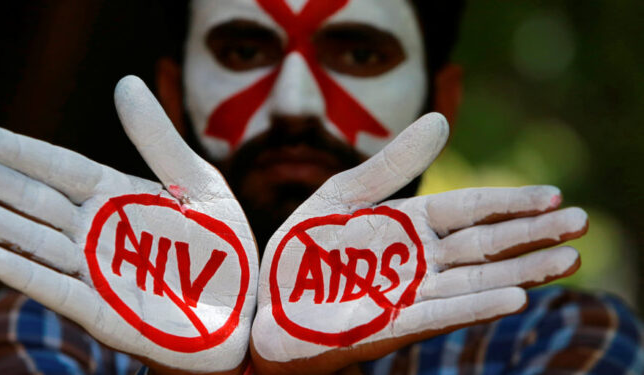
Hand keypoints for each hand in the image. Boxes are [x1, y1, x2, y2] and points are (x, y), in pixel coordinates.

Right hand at [0, 76, 257, 373]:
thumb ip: (159, 140)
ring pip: (37, 242)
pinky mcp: (107, 312)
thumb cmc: (222, 246)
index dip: (20, 151)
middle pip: (35, 200)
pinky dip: (28, 275)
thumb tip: (124, 82)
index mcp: (116, 197)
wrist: (244, 307)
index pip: (59, 168)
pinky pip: (62, 291)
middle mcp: (97, 232)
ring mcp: (97, 272)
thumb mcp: (198, 184)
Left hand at [250, 113, 585, 374]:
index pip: (468, 209)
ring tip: (568, 259)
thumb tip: (440, 120)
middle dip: (532, 236)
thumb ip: (390, 165)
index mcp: (407, 227)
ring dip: (522, 271)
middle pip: (484, 245)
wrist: (265, 303)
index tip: (553, 195)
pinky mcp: (390, 325)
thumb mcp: (341, 196)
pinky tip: (515, 297)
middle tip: (581, 223)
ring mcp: (408, 295)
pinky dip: (476, 304)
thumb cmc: (301, 252)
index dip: (509, 202)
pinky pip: (439, 313)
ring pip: (474, 281)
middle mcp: (417, 262)